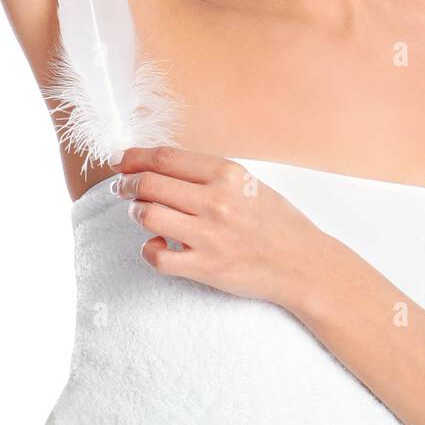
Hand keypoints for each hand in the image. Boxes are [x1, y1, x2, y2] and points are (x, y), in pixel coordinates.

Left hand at [113, 145, 330, 309]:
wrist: (303, 264)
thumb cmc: (277, 222)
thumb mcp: (249, 184)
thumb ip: (210, 175)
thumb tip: (164, 167)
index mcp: (228, 174)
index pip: (166, 158)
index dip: (135, 157)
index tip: (120, 160)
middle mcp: (217, 201)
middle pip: (150, 183)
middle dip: (126, 183)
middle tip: (121, 187)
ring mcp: (209, 235)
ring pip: (147, 216)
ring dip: (136, 213)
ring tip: (140, 213)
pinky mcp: (205, 267)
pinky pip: (157, 256)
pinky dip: (148, 249)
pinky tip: (156, 244)